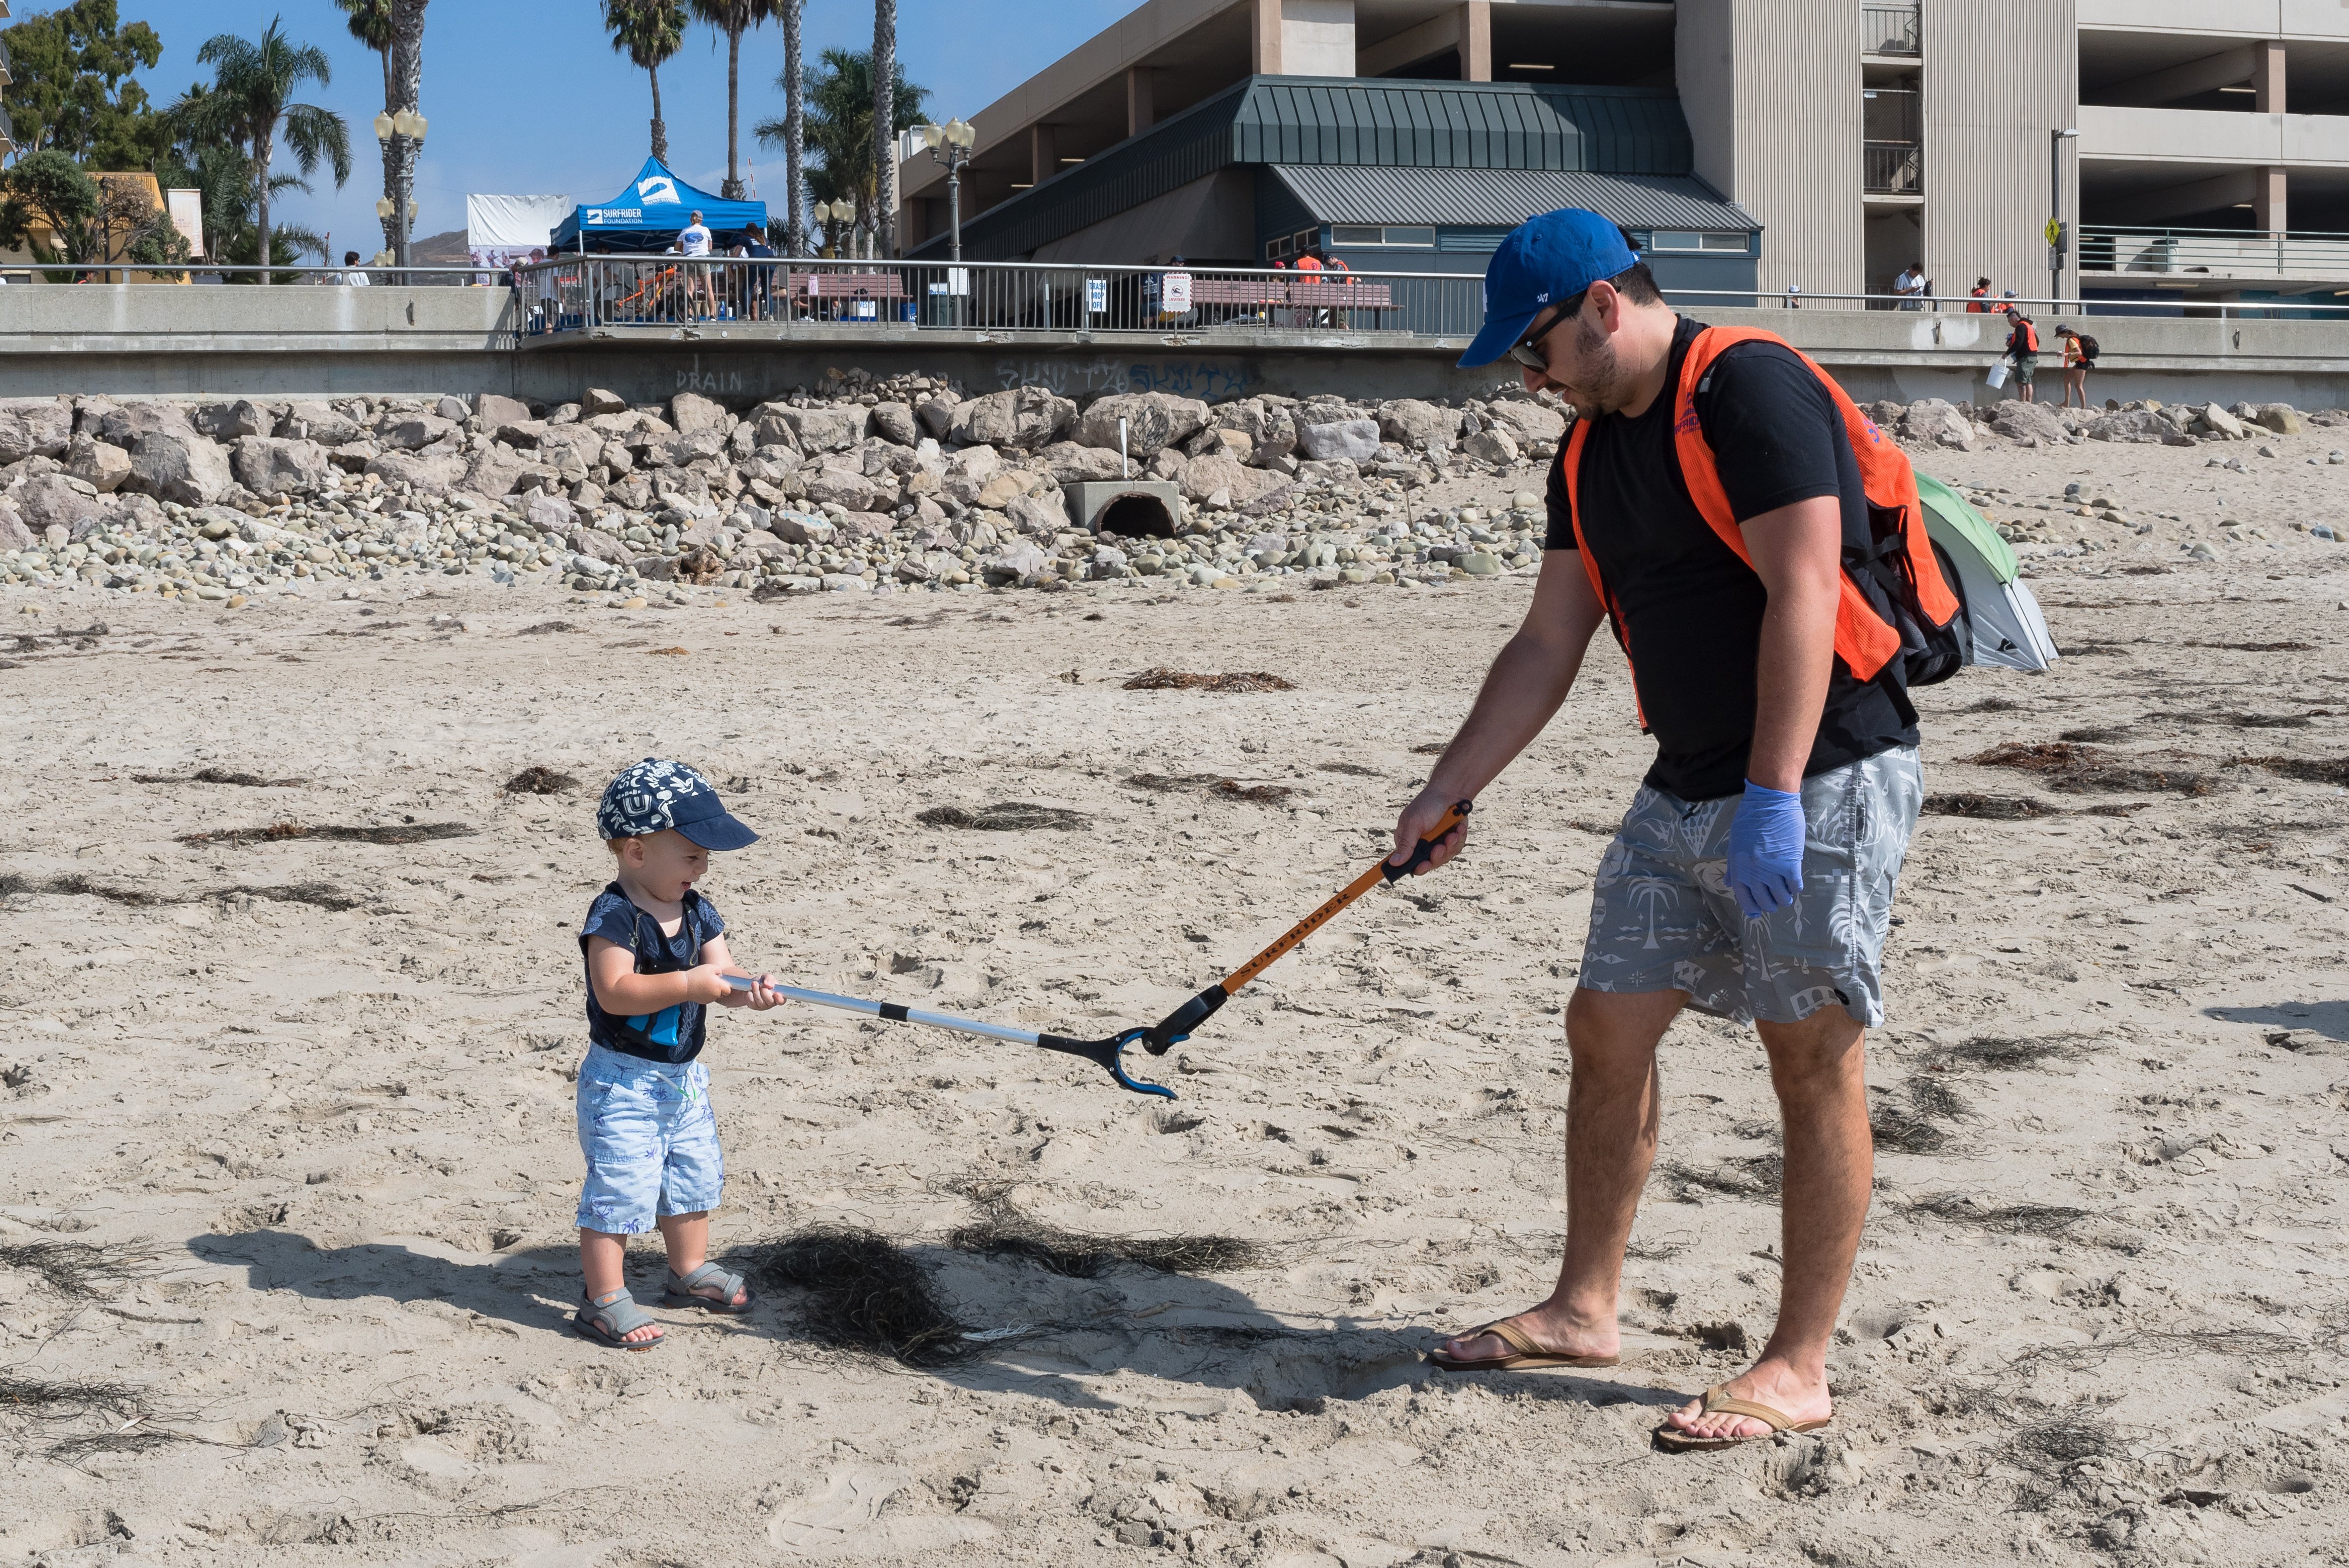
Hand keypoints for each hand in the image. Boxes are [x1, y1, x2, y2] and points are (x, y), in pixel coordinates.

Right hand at [682, 964, 734, 1004]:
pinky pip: (708, 997)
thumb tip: (721, 973)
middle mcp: (716, 995)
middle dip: (719, 987)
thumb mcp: (710, 967)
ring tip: (704, 983)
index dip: (726, 984)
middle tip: (712, 980)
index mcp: (719, 986)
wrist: (683, 985)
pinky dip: (706, 993)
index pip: (728, 989)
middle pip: (722, 993)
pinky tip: (701, 987)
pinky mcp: (703, 1001)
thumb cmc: (696, 976)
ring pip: (715, 995)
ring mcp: (709, 999)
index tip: (721, 980)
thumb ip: (719, 969)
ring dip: (713, 990)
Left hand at [742, 973, 781, 1010]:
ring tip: (754, 984)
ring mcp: (763, 1006)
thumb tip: (768, 985)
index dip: (779, 999)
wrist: (750, 984)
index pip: (782, 1000)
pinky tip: (750, 991)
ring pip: (760, 1002)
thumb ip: (769, 978)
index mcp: (778, 995)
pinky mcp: (754, 1007)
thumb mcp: (766, 976)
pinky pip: (752, 1002)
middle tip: (761, 984)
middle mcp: (772, 1002)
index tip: (776, 994)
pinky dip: (750, 995)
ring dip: (756, 991)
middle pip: (770, 1001)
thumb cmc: (762, 981)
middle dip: (764, 992)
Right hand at [1389, 787, 1469, 876]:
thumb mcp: (1414, 823)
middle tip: (1441, 846)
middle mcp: (1422, 845)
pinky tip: (1458, 828)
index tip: (1423, 865)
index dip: (1417, 867)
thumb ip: (1406, 844)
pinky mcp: (1450, 841)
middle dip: (1437, 855)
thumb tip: (1394, 862)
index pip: (1409, 863)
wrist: (1451, 792)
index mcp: (1408, 841)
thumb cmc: (1428, 803)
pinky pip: (1455, 849)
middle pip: (1429, 864)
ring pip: (1444, 858)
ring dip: (1450, 845)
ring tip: (1452, 833)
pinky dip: (1458, 839)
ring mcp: (1437, 843)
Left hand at [1726, 781, 1805, 920]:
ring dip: (1785, 899)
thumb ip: (1734, 866)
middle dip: (1771, 905)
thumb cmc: (1750, 819)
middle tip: (1776, 901)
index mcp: (1739, 867)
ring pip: (1782, 897)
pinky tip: (1795, 883)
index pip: (1744, 897)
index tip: (1757, 913)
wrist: (1770, 802)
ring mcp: (1772, 868)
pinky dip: (1796, 888)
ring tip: (1787, 894)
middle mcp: (1754, 872)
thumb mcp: (1735, 842)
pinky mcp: (1790, 863)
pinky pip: (1795, 885)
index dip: (1752, 909)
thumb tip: (1729, 884)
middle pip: (1764, 901)